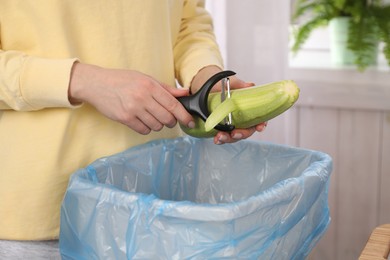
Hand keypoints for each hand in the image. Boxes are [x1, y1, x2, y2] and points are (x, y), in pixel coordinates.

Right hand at [68, 62, 193, 134]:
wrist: (96, 84)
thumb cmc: (122, 80)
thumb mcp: (145, 78)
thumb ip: (166, 88)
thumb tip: (185, 93)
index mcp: (150, 86)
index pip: (173, 105)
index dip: (184, 116)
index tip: (190, 122)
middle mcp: (143, 97)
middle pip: (167, 119)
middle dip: (171, 121)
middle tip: (168, 118)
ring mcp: (133, 109)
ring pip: (156, 126)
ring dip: (158, 124)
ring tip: (151, 116)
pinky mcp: (125, 118)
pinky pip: (144, 130)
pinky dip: (146, 128)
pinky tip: (142, 120)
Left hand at [190, 66, 267, 144]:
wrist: (205, 85)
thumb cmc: (221, 84)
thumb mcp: (232, 82)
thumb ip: (240, 85)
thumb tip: (249, 86)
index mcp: (249, 108)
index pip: (259, 118)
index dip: (261, 124)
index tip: (259, 127)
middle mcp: (243, 118)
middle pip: (247, 131)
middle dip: (241, 134)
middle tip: (234, 133)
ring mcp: (232, 124)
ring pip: (235, 136)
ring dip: (229, 139)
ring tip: (220, 137)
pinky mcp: (222, 128)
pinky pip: (224, 136)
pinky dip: (221, 139)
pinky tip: (216, 139)